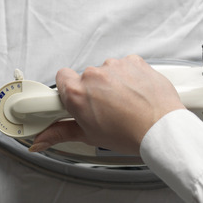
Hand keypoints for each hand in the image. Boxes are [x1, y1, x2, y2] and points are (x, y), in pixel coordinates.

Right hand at [30, 55, 183, 154]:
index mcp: (77, 92)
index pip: (61, 78)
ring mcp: (116, 66)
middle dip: (94, 91)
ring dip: (114, 83)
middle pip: (87, 77)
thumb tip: (41, 140)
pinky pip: (127, 66)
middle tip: (106, 109)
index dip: (68, 89)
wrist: (161, 127)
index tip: (75, 98)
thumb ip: (60, 133)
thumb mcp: (89, 136)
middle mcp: (94, 75)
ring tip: (125, 103)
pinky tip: (137, 93)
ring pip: (108, 71)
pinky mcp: (135, 62)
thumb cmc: (130, 133)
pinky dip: (131, 76)